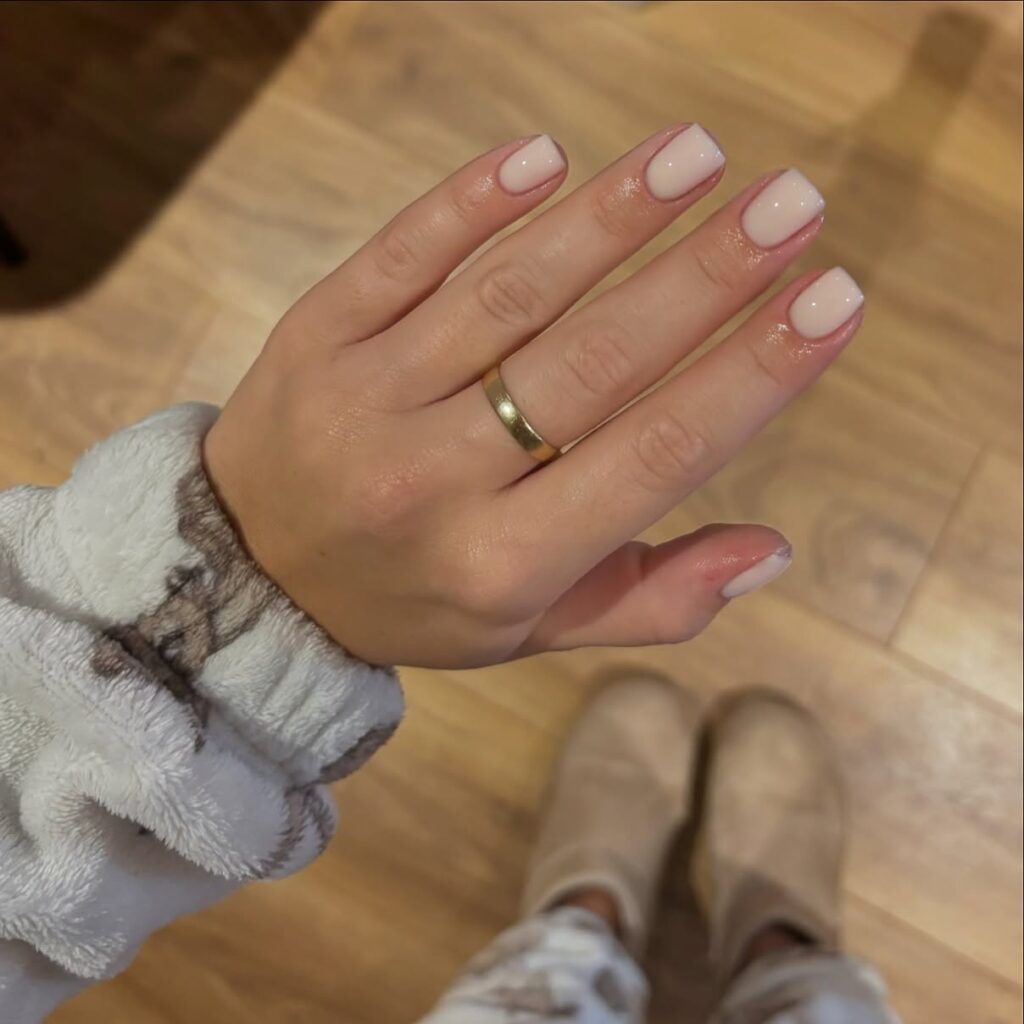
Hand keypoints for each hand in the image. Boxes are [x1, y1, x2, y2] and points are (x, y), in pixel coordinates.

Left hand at [203, 127, 862, 668]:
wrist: (254, 573)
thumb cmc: (416, 596)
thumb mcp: (530, 627)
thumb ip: (652, 599)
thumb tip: (772, 552)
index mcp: (502, 564)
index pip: (652, 457)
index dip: (750, 377)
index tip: (831, 302)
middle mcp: (434, 483)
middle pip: (592, 364)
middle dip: (704, 278)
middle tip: (793, 204)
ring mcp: (366, 401)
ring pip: (505, 297)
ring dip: (608, 219)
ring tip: (697, 156)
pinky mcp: (314, 338)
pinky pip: (400, 258)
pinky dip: (472, 203)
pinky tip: (545, 159)